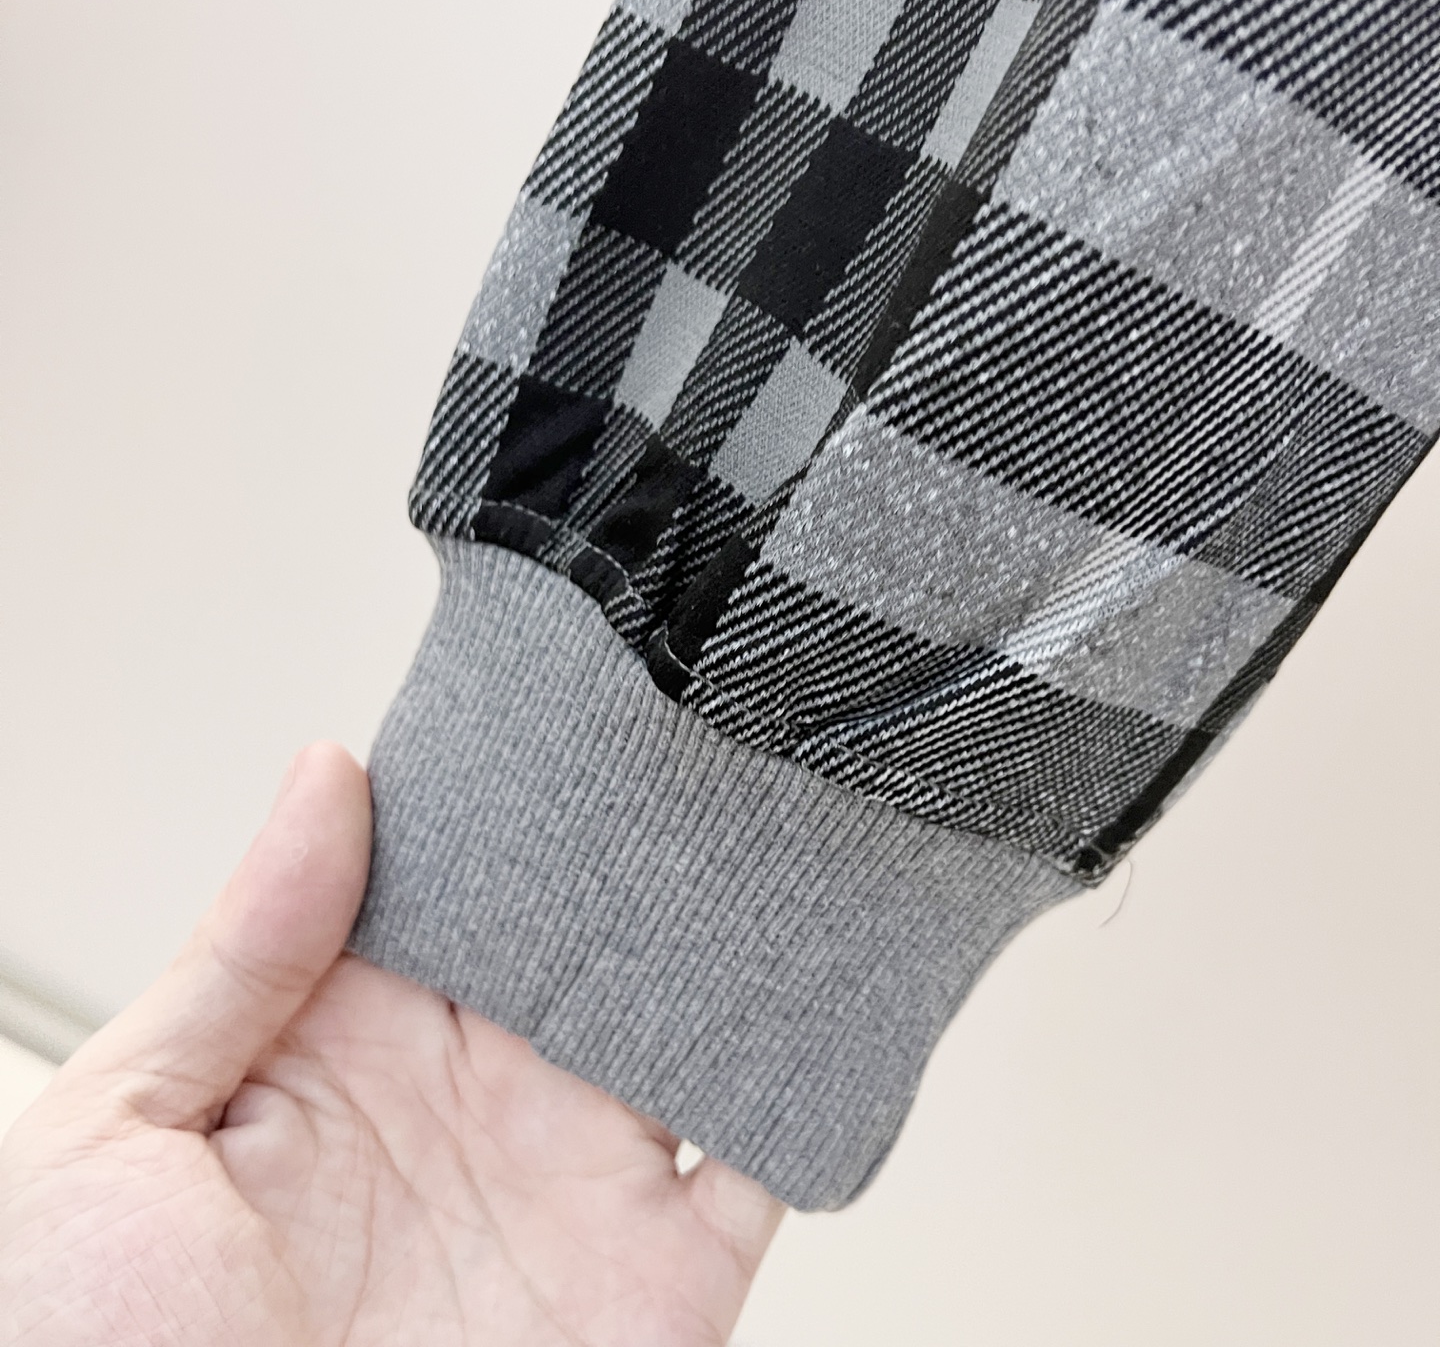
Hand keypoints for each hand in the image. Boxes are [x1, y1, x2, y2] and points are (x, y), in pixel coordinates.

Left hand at [0, 743, 782, 1345]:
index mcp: (352, 1047)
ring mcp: (577, 1183)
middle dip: (640, 841)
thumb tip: (322, 777)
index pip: (457, 884)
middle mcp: (479, 1099)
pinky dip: (810, 1084)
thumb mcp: (115, 1135)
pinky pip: (764, 1164)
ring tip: (776, 821)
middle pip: (588, 936)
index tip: (567, 701)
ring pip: (688, 1022)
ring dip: (736, 935)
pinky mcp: (661, 1279)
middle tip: (693, 731)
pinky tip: (835, 986)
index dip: (508, 796)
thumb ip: (237, 951)